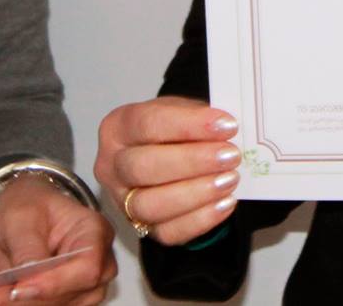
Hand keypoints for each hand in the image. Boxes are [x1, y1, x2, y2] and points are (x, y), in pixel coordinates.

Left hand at [0, 177, 114, 305]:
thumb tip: (28, 279)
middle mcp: (96, 267)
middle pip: (63, 296)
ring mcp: (80, 291)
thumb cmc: (31, 203)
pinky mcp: (58, 303)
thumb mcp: (22, 215)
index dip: (54, 283)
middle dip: (17, 301)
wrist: (22, 212)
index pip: (86, 268)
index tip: (18, 290)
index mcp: (94, 233)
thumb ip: (27, 248)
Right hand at [93, 96, 240, 245]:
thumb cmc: (170, 132)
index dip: (189, 125)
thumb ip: (197, 115)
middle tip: (230, 155)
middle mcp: (112, 166)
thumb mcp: (180, 109)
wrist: (168, 154)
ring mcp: (122, 201)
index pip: (148, 124)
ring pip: (150, 205)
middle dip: (192, 161)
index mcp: (117, 127)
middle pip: (143, 167)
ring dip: (196, 193)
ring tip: (229, 179)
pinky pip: (167, 232)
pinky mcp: (141, 228)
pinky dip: (200, 219)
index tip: (226, 125)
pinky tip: (224, 202)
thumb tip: (225, 126)